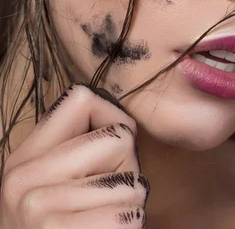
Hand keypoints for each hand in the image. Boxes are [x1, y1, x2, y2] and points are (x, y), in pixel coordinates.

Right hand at [0, 83, 148, 227]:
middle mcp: (23, 179)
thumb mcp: (52, 184)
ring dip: (131, 203)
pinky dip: (130, 226)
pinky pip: (129, 214)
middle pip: (119, 137)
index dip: (111, 116)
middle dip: (128, 166)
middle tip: (109, 195)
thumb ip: (78, 147)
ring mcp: (38, 210)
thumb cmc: (62, 228)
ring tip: (105, 219)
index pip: (82, 98)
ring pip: (132, 180)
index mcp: (23, 158)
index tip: (110, 147)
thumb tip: (123, 122)